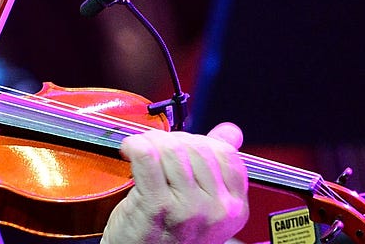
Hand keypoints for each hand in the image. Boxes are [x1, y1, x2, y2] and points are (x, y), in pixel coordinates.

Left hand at [102, 122, 248, 243]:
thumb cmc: (169, 235)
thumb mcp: (204, 206)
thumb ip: (219, 168)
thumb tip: (230, 131)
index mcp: (235, 208)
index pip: (225, 153)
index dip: (200, 141)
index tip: (180, 147)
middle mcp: (217, 210)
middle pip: (197, 147)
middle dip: (171, 140)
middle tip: (154, 147)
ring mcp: (188, 209)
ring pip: (172, 149)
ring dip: (150, 141)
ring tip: (140, 149)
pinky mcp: (157, 206)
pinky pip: (147, 156)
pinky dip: (135, 145)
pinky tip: (129, 150)